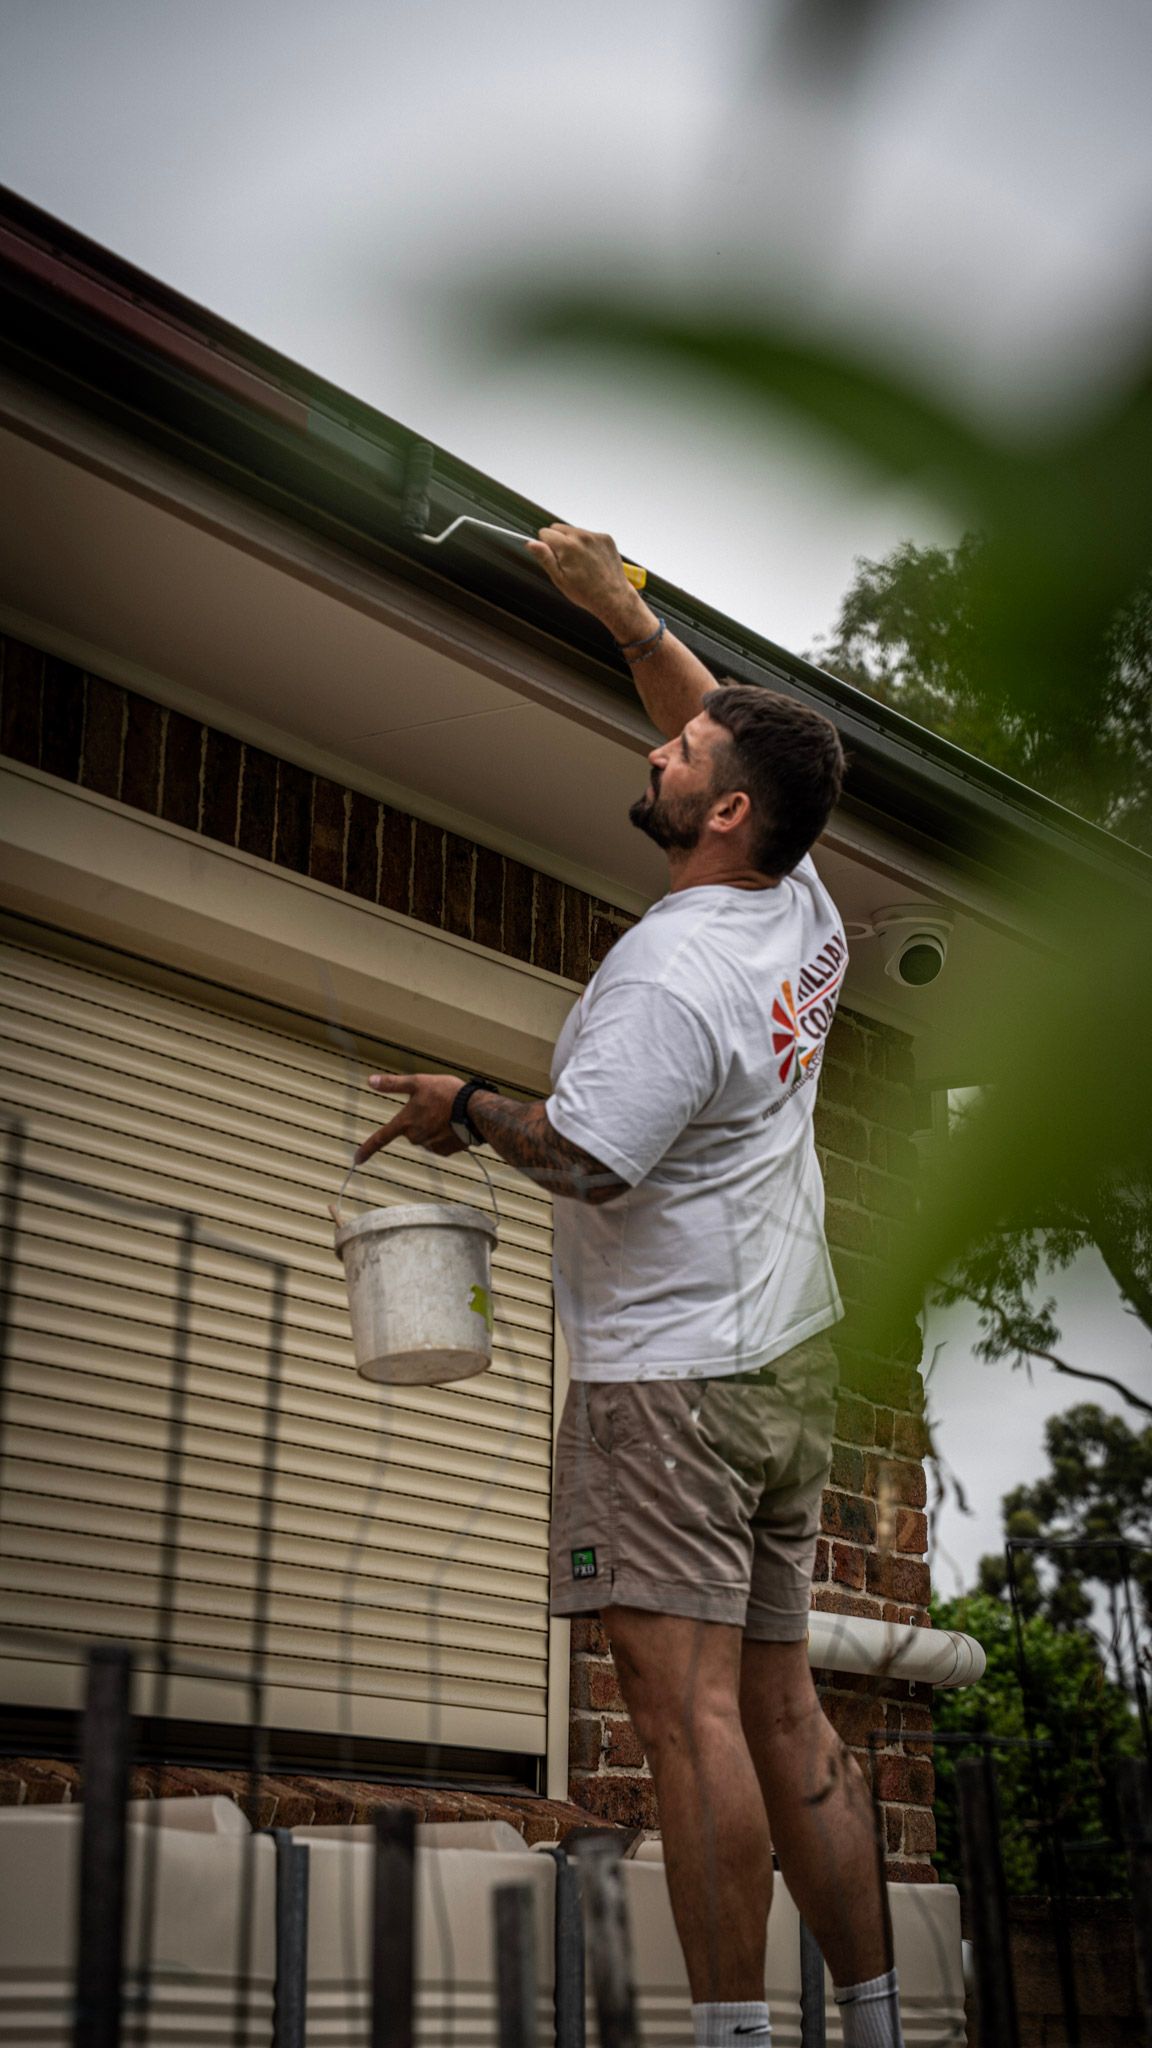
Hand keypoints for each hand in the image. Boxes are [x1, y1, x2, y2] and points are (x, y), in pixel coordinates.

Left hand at [356, 1072, 467, 1163]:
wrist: (475, 1110)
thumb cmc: (446, 1093)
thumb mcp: (418, 1082)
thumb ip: (392, 1084)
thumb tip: (370, 1081)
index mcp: (405, 1123)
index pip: (380, 1138)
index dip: (367, 1149)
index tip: (357, 1160)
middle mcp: (415, 1138)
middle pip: (411, 1130)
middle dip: (420, 1120)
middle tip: (436, 1105)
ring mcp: (431, 1146)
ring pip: (426, 1136)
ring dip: (433, 1126)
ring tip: (449, 1113)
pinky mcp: (446, 1151)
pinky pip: (440, 1143)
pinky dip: (445, 1134)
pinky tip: (455, 1124)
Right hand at [526, 523, 654, 642]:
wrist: (613, 597)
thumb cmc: (586, 592)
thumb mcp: (559, 579)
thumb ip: (545, 558)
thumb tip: (530, 543)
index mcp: (568, 546)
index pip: (545, 532)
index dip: (545, 546)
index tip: (553, 558)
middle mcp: (582, 536)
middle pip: (558, 528)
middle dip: (558, 541)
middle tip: (566, 562)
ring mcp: (596, 536)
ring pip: (574, 531)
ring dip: (573, 542)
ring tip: (580, 563)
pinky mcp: (606, 538)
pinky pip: (589, 535)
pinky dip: (587, 544)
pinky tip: (591, 561)